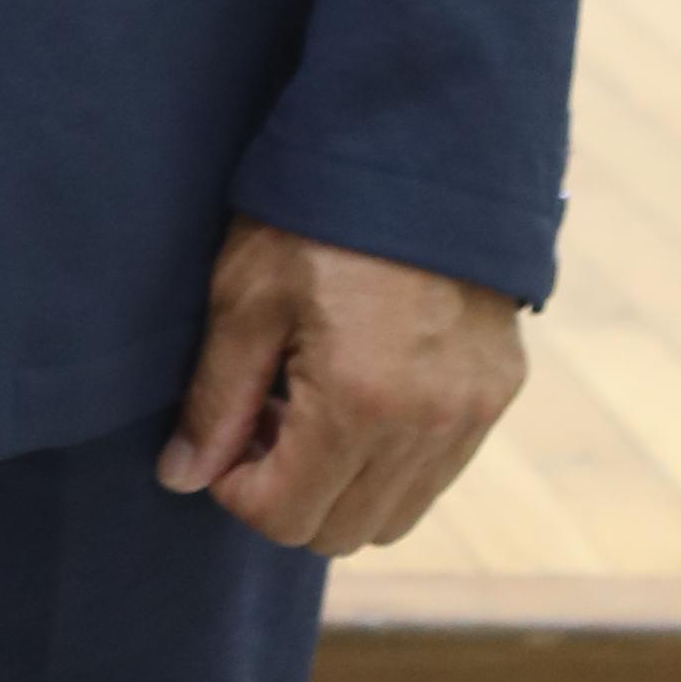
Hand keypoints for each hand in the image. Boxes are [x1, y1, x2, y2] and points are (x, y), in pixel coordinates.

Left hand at [159, 218, 528, 554]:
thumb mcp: (246, 295)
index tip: (225, 437)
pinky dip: (390, 460)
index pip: (286, 518)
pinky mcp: (498, 396)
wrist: (423, 149)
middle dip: (288, 493)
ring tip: (312, 403)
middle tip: (266, 416)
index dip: (237, 491)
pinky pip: (436, 473)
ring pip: (394, 515)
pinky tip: (361, 392)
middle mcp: (427, 426)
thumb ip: (216, 399)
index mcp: (359, 404)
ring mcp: (472, 417)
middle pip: (340, 532)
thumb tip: (182, 477)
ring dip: (341, 483)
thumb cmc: (318, 214)